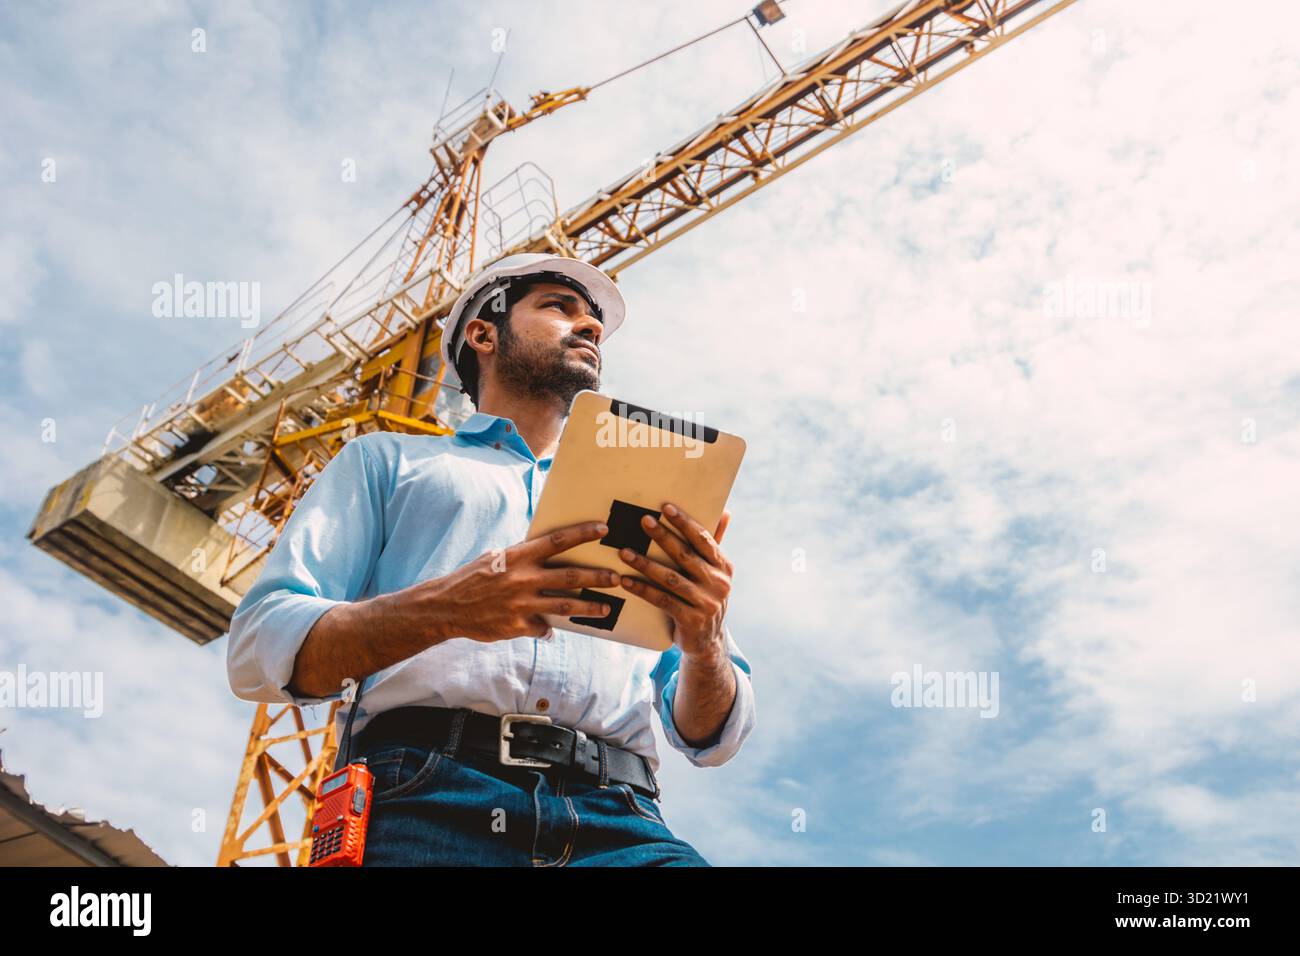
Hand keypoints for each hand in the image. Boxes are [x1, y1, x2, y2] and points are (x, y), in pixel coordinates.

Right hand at [404, 520, 619, 642]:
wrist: (446, 606)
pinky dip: (550, 628)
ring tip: (606, 607)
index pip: (557, 541)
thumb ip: (522, 557)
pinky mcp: (517, 626)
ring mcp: (522, 604)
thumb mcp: (496, 558)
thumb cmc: (473, 578)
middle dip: (597, 576)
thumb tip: (545, 549)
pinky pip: (542, 628)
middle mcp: (523, 578)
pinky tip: (556, 629)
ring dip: (589, 607)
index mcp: (518, 557)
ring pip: (565, 605)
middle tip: (618, 577)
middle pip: (570, 575)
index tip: (604, 529)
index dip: (582, 533)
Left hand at [616, 503, 733, 658]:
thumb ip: (715, 544)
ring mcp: (706, 603)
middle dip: (663, 536)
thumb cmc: (705, 598)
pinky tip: (626, 581)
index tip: (666, 508)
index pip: (704, 540)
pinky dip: (642, 589)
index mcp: (724, 567)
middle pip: (686, 555)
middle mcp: (719, 584)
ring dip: (645, 563)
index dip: (685, 523)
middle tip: (644, 521)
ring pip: (671, 578)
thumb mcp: (715, 573)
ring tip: (624, 552)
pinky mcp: (691, 620)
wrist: (709, 642)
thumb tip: (726, 512)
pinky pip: (662, 600)